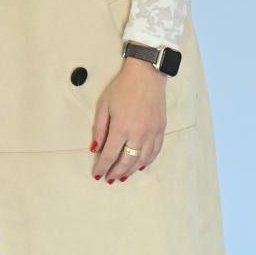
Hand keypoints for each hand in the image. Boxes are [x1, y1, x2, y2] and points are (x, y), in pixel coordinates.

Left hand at [91, 56, 168, 181]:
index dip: (102, 167)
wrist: (147, 75)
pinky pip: (155, 152)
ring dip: (131, 171)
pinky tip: (140, 166)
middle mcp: (138, 134)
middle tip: (109, 179)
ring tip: (123, 176)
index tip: (97, 174)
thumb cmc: (122, 88)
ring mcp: (152, 133)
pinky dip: (147, 161)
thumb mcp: (104, 105)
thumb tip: (95, 148)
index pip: (110, 155)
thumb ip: (99, 129)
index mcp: (121, 128)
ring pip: (142, 160)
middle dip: (116, 173)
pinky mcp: (161, 130)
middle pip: (126, 161)